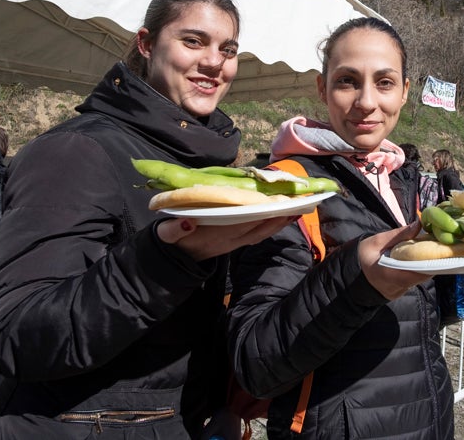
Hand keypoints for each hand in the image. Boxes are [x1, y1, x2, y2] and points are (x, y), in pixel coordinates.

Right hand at [157, 215, 295, 261]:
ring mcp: (235, 243)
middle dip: (275, 218)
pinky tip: (283, 216)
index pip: (239, 225)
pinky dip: (272, 226)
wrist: (174, 259)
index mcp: (214, 236)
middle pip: (257, 229)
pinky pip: (259, 235)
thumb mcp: (166, 236)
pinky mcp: (237, 243)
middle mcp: (229, 241)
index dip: (256, 216)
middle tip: (295, 205)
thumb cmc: (171, 240)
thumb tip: (187, 222)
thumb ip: (174, 230)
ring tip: (296, 210)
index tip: (272, 205)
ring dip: (279, 223)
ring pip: (261, 233)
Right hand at [359, 221, 431, 299]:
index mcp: (383, 275)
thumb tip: (419, 225)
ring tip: (436, 253)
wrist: (352, 272)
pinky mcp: (399, 292)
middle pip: (417, 278)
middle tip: (443, 251)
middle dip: (430, 265)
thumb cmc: (363, 255)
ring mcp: (396, 292)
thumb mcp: (377, 241)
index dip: (425, 267)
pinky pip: (413, 282)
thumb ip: (398, 235)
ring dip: (426, 268)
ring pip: (416, 281)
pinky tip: (425, 260)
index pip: (409, 275)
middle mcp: (392, 288)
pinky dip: (420, 271)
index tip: (438, 256)